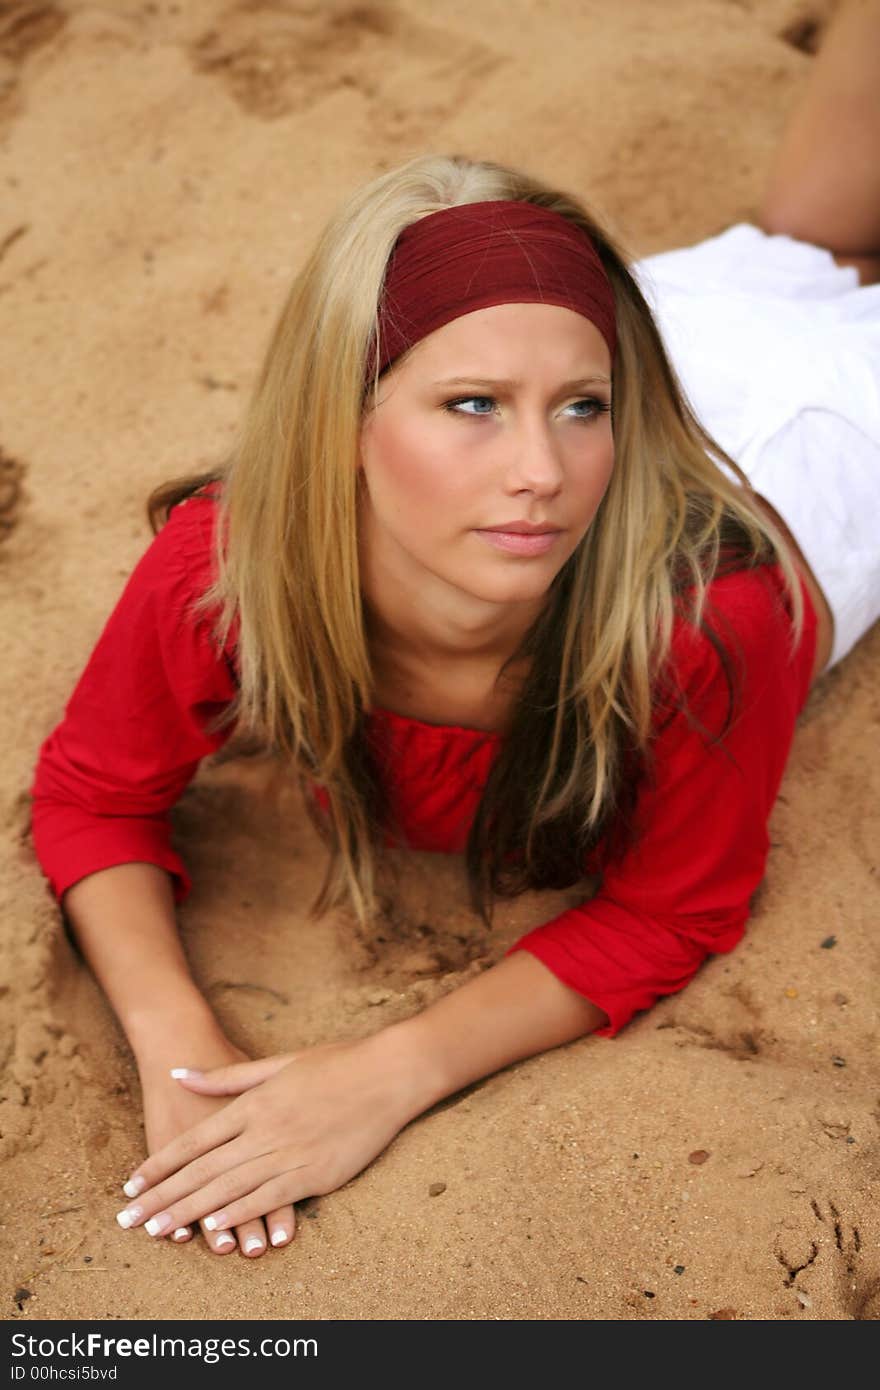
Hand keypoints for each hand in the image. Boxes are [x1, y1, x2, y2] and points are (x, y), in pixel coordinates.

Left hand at [116, 1030, 421, 1241]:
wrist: (388, 1074)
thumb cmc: (335, 1063)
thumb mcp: (276, 1063)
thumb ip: (225, 1076)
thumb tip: (180, 1073)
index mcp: (254, 1104)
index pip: (195, 1140)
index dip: (162, 1164)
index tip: (133, 1183)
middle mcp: (265, 1131)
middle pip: (203, 1170)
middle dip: (164, 1197)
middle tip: (131, 1219)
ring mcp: (291, 1154)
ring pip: (230, 1189)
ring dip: (191, 1213)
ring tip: (159, 1231)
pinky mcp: (316, 1174)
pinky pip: (270, 1199)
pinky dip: (240, 1215)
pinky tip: (216, 1229)